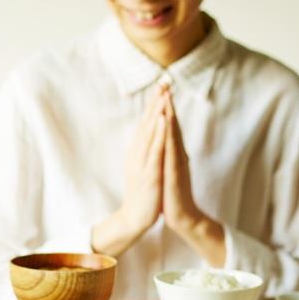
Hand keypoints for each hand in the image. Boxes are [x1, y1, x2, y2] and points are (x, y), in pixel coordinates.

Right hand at [91, 85, 166, 255]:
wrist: (135, 218)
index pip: (146, 123)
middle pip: (147, 123)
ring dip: (156, 111)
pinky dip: (158, 133)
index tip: (161, 86)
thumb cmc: (144, 194)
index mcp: (138, 152)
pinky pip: (154, 149)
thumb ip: (148, 152)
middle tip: (163, 81)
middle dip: (155, 101)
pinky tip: (163, 119)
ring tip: (163, 94)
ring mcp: (142, 162)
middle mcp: (137, 153)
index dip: (153, 104)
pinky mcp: (149, 173)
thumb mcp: (146, 168)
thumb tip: (153, 139)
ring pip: (150, 132)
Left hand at [161, 89, 202, 232]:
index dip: (164, 106)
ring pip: (173, 135)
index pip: (168, 125)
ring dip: (170, 116)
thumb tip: (166, 139)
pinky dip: (169, 137)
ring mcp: (177, 162)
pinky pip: (171, 152)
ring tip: (166, 97)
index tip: (160, 88)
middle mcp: (177, 154)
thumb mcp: (169, 168)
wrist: (183, 216)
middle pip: (172, 124)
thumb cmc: (174, 192)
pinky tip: (166, 125)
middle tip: (164, 82)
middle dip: (168, 103)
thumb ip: (169, 153)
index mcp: (173, 152)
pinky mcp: (175, 173)